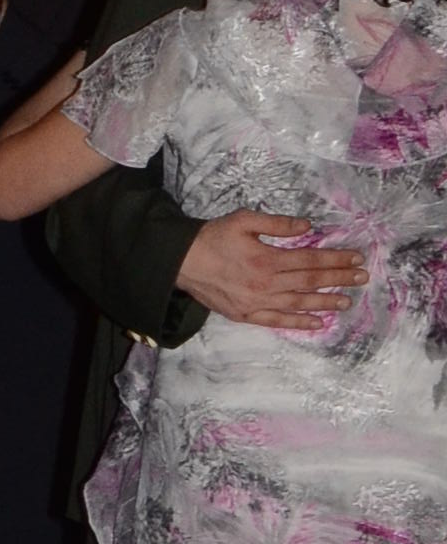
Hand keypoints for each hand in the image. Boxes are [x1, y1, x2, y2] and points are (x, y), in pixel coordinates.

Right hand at [175, 209, 367, 333]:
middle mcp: (266, 283)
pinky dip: (299, 322)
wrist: (181, 262)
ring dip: (325, 302)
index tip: (356, 258)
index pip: (310, 259)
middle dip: (339, 279)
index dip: (335, 259)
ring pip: (299, 303)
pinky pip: (278, 321)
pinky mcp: (247, 314)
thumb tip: (307, 227)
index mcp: (267, 258)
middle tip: (362, 278)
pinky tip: (317, 323)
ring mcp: (257, 302)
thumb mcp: (244, 220)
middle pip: (310, 282)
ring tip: (347, 301)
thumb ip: (277, 224)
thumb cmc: (213, 237)